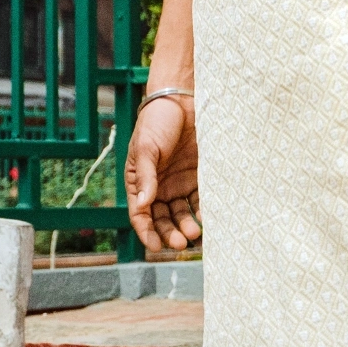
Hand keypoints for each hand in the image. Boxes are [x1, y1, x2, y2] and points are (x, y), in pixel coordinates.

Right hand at [125, 94, 201, 251]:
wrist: (181, 100)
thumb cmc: (156, 121)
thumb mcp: (146, 148)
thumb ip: (145, 177)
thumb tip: (142, 205)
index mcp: (139, 182)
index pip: (140, 215)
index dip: (146, 232)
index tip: (155, 246)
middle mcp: (158, 188)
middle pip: (162, 219)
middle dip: (170, 233)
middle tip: (180, 241)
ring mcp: (178, 183)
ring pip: (181, 214)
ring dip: (186, 226)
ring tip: (195, 232)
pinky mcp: (197, 177)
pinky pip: (199, 200)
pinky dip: (203, 211)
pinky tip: (208, 218)